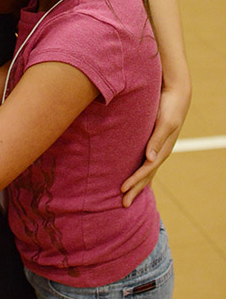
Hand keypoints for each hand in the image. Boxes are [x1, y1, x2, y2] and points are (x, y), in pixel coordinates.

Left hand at [120, 79, 190, 206]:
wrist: (176, 94)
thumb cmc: (169, 106)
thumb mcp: (164, 122)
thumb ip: (156, 140)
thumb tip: (149, 159)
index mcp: (162, 150)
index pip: (146, 170)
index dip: (134, 181)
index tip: (122, 190)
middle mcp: (160, 152)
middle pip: (146, 176)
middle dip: (135, 190)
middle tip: (123, 205)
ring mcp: (157, 149)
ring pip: (146, 171)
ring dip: (136, 184)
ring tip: (126, 196)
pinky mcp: (152, 143)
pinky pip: (145, 162)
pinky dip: (139, 173)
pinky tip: (134, 177)